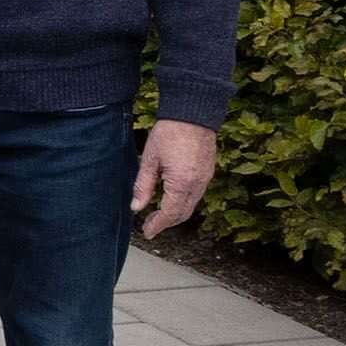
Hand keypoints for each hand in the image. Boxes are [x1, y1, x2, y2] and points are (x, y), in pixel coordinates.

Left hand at [134, 117, 218, 238]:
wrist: (193, 114)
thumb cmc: (169, 133)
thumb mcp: (149, 159)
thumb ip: (143, 185)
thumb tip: (136, 207)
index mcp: (182, 183)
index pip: (170, 213)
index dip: (157, 225)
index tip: (147, 232)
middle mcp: (198, 184)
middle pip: (183, 213)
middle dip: (166, 223)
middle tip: (149, 226)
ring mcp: (206, 178)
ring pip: (191, 205)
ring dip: (175, 214)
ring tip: (157, 215)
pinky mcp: (208, 172)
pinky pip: (197, 195)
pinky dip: (184, 203)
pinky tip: (171, 200)